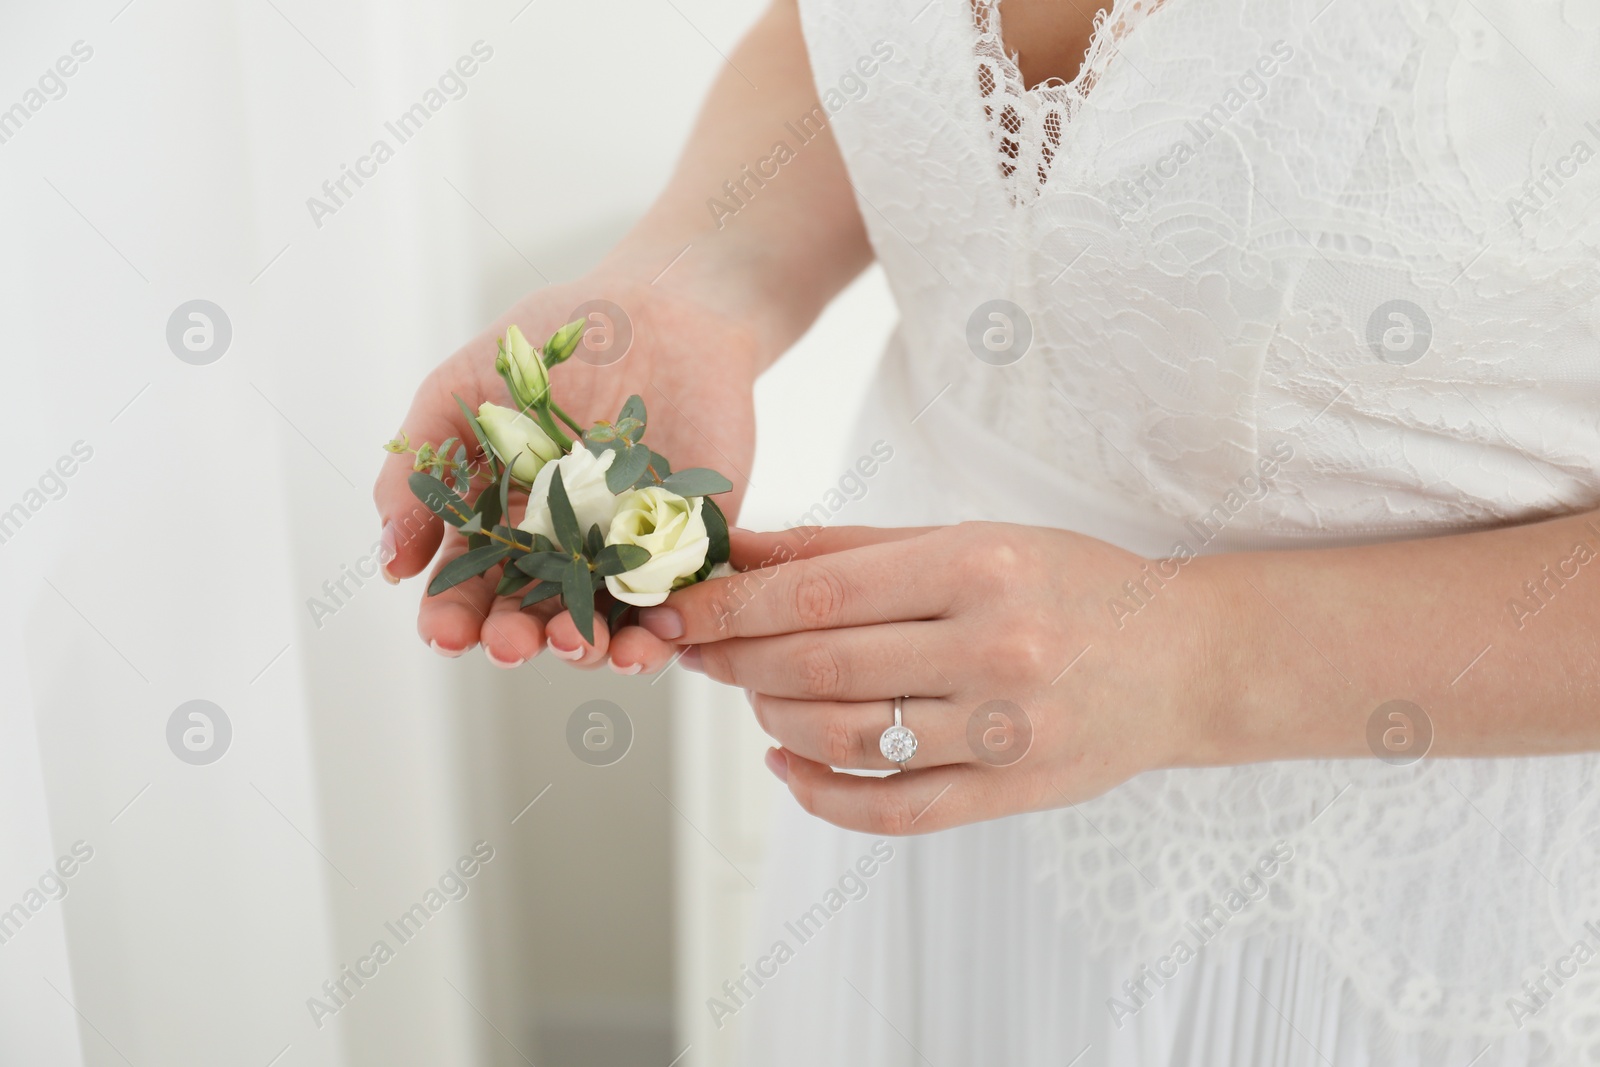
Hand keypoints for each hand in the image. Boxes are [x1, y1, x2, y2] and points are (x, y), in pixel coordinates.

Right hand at [373, 276, 758, 668]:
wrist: (661, 304)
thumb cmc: (554, 340)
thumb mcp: (460, 390)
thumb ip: (418, 469)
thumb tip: (392, 561)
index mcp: (501, 518)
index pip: (469, 586)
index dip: (453, 617)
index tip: (445, 632)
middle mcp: (561, 546)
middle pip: (530, 615)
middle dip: (513, 640)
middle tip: (508, 644)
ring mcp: (625, 549)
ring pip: (600, 623)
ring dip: (583, 648)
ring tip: (571, 643)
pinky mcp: (687, 543)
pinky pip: (671, 603)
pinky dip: (658, 632)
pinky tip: (640, 643)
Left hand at [633, 524, 1229, 832]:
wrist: (1182, 659)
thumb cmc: (1067, 584)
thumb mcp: (966, 538)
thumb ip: (849, 547)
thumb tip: (738, 551)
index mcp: (979, 566)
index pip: (819, 593)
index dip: (730, 604)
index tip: (675, 607)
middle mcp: (994, 647)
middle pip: (819, 666)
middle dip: (735, 658)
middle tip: (696, 650)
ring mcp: (1005, 731)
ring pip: (844, 738)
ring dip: (773, 716)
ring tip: (755, 693)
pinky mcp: (1013, 794)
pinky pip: (891, 811)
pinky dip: (820, 795)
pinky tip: (785, 762)